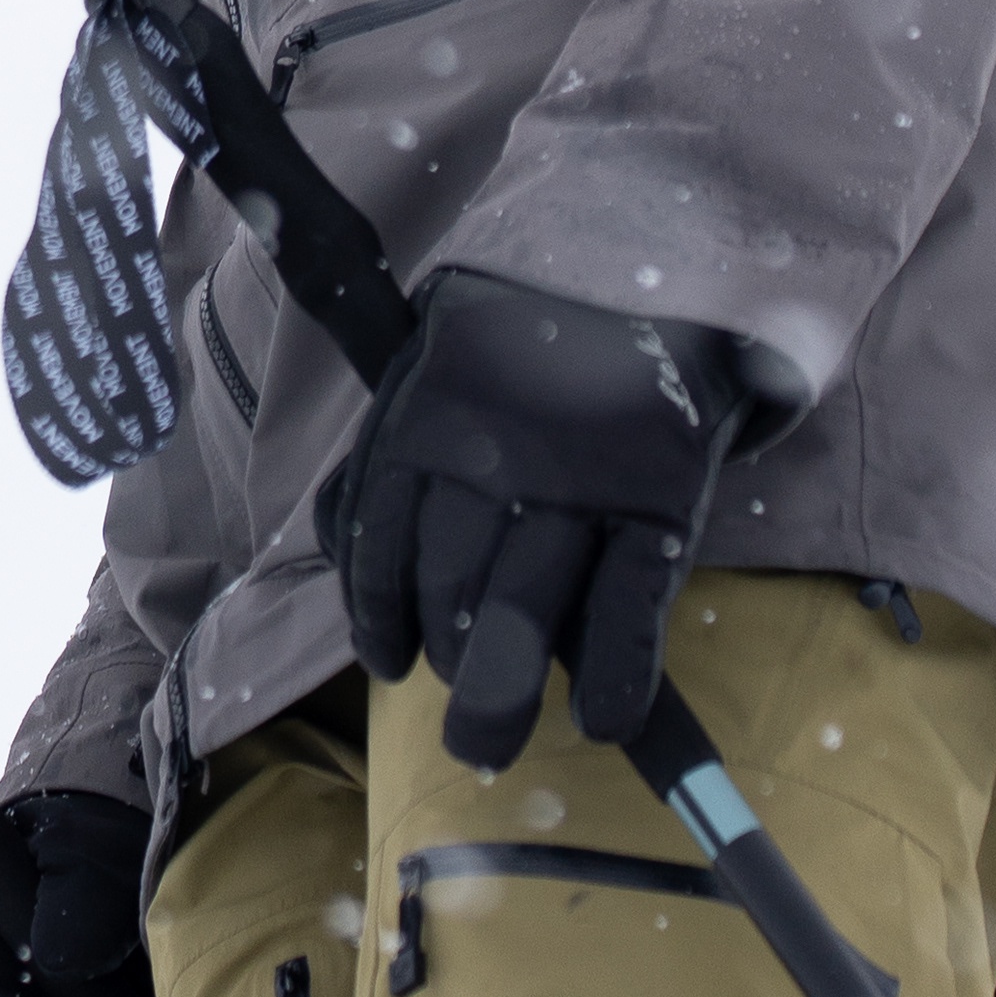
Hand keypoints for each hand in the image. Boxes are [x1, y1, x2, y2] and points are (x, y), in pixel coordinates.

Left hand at [322, 267, 757, 771]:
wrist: (666, 257)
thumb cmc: (535, 333)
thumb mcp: (444, 355)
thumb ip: (393, 438)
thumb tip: (329, 539)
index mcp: (426, 410)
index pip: (380, 541)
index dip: (380, 618)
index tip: (392, 665)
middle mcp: (495, 448)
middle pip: (452, 590)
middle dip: (453, 676)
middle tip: (469, 737)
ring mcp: (582, 474)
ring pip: (525, 609)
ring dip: (505, 691)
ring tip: (497, 739)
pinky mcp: (662, 491)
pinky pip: (629, 605)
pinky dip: (615, 677)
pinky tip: (602, 720)